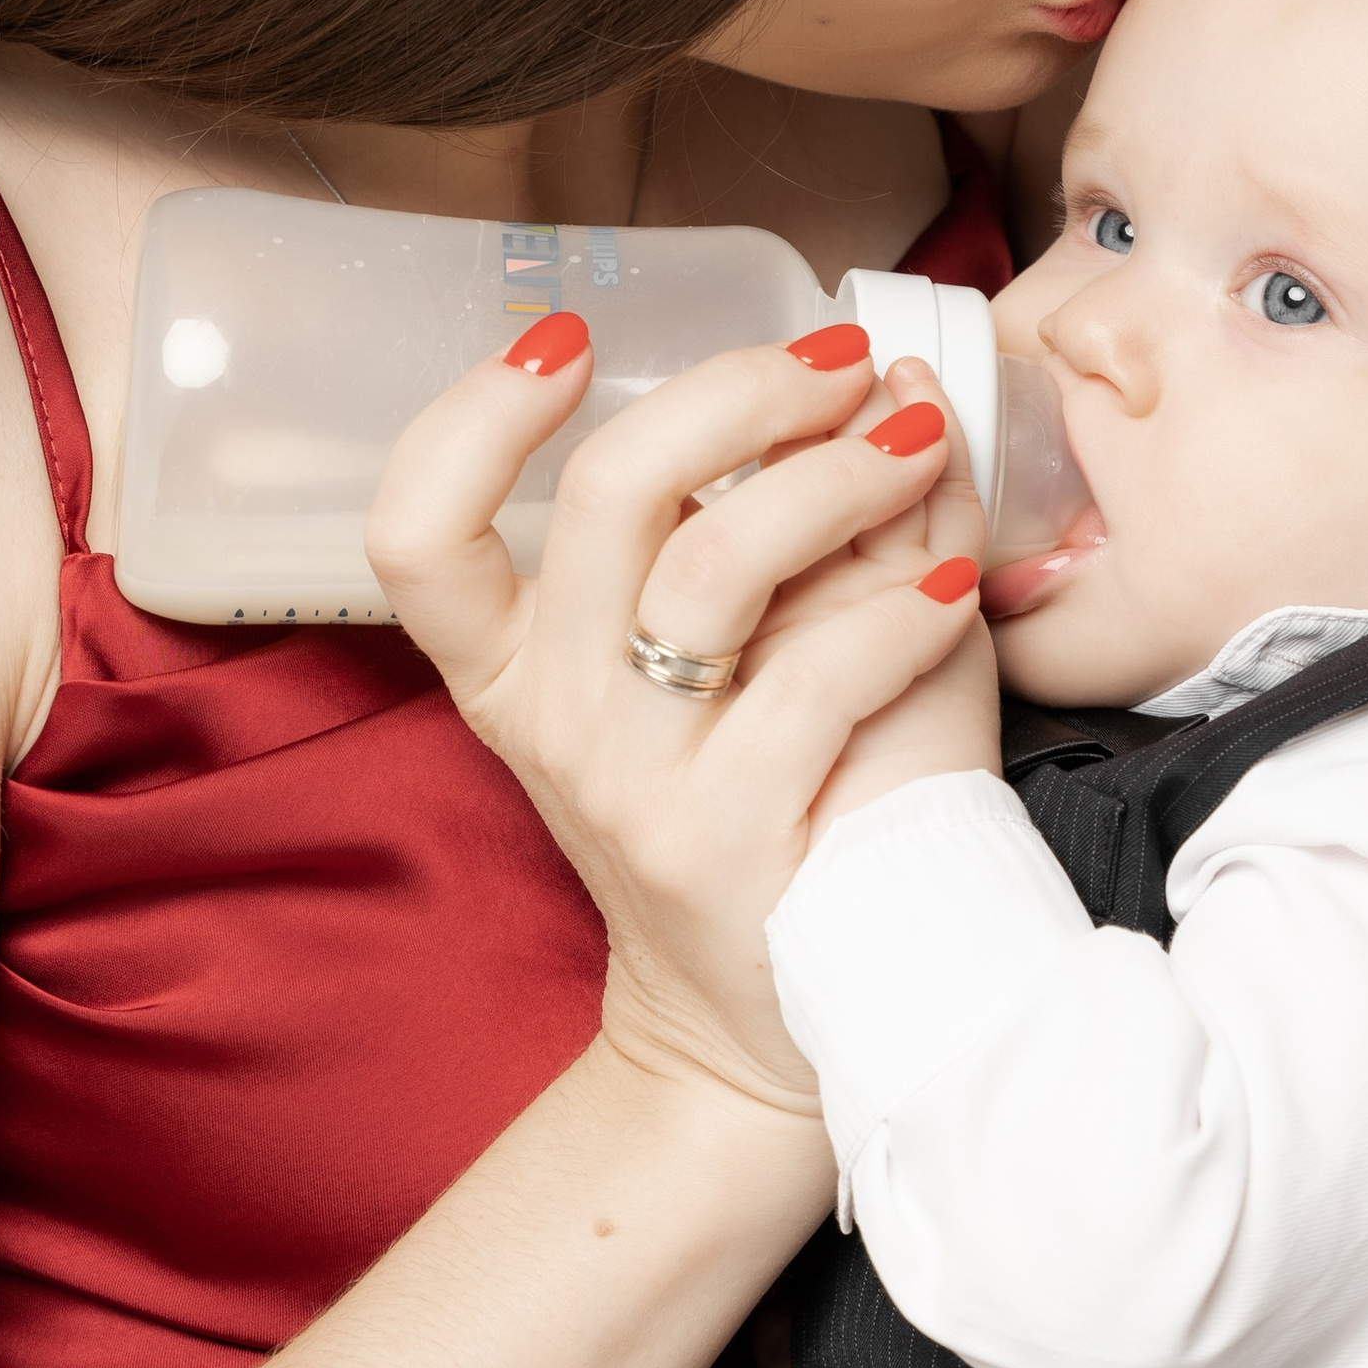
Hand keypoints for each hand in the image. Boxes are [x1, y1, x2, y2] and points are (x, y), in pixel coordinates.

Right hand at [366, 323, 989, 1110]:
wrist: (771, 1027)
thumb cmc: (769, 814)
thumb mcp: (729, 668)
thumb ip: (777, 526)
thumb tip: (880, 380)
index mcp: (513, 667)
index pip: (414, 533)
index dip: (468, 420)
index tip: (563, 340)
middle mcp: (552, 718)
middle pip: (605, 498)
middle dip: (738, 392)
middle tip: (838, 364)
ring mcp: (634, 785)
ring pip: (718, 568)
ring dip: (838, 477)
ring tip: (917, 444)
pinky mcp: (730, 843)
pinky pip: (823, 678)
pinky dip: (906, 605)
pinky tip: (953, 583)